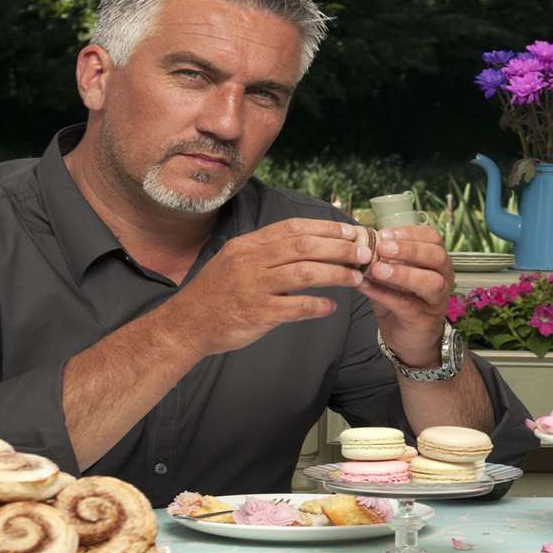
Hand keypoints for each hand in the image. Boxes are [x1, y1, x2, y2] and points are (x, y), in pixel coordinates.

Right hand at [174, 218, 367, 355]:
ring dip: (335, 274)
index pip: (293, 228)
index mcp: (248, 245)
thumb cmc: (217, 293)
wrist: (187, 324)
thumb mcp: (235, 260)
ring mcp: (253, 287)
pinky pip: (294, 307)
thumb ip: (267, 252)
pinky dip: (316, 306)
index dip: (326, 228)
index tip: (351, 232)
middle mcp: (251, 261)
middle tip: (365, 253)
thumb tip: (306, 244)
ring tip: (356, 277)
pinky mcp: (256, 314)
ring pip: (303, 273)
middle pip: (303, 247)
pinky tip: (331, 307)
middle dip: (339, 248)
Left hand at [358, 225, 454, 366]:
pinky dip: (384, 294)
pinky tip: (365, 287)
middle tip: (383, 248)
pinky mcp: (424, 320)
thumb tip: (359, 242)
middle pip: (436, 257)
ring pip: (429, 282)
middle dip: (409, 249)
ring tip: (377, 269)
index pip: (432, 239)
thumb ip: (382, 260)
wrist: (410, 340)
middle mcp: (443, 278)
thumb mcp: (393, 277)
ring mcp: (436, 300)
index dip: (410, 233)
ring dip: (402, 272)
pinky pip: (406, 304)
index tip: (385, 233)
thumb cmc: (403, 302)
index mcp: (436, 262)